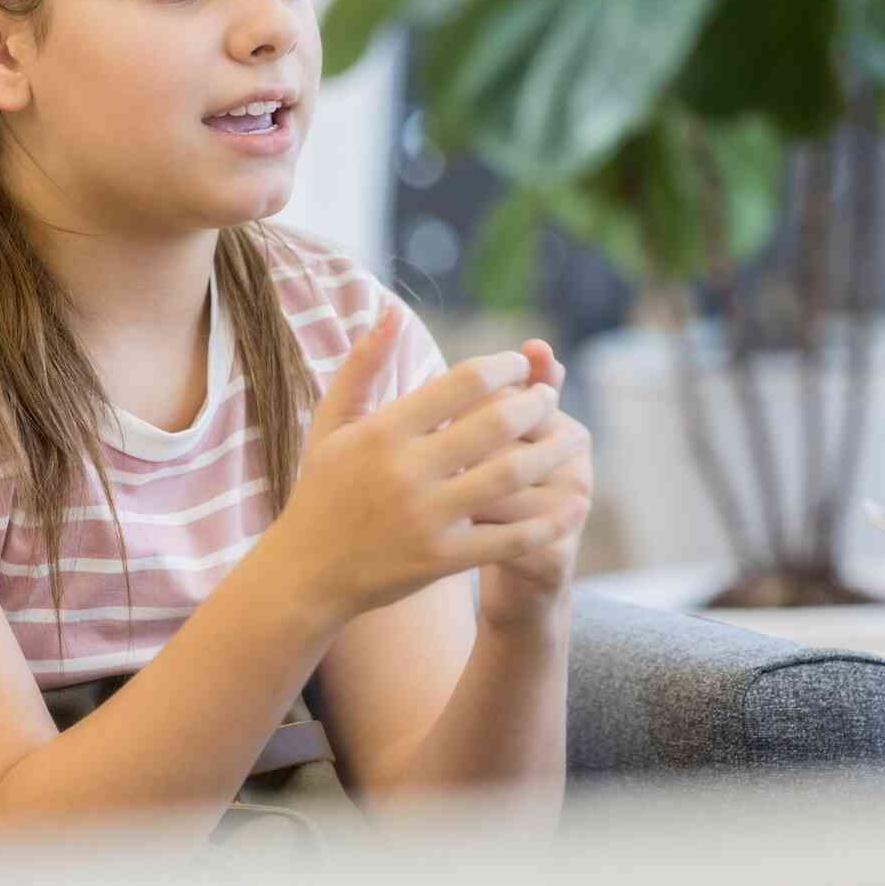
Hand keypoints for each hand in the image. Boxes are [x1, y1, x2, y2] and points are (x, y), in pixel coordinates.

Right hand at [266, 306, 588, 621]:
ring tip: (577, 436)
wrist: (306, 574)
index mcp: (383, 431)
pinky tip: (578, 503)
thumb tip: (390, 311)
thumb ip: (361, 365)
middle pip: (495, 425)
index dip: (503, 367)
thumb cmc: (321, 490)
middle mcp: (406, 471)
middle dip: (536, 404)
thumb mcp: (330, 423)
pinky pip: (510, 539)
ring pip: (510, 477)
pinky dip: (550, 522)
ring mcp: (427, 518)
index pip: (461, 383)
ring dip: (553, 453)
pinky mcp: (442, 560)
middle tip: (552, 396)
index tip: (521, 366)